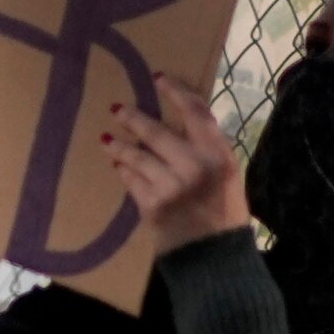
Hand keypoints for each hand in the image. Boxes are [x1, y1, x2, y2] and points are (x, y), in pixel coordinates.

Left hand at [101, 87, 248, 245]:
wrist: (214, 255)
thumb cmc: (224, 212)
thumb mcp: (227, 174)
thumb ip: (207, 149)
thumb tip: (181, 121)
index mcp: (219, 154)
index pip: (196, 112)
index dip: (176, 92)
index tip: (159, 78)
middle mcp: (195, 166)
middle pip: (157, 132)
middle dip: (133, 118)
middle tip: (117, 108)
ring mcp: (172, 186)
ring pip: (137, 156)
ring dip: (119, 145)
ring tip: (106, 138)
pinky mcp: (153, 205)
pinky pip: (131, 180)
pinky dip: (123, 171)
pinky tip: (117, 165)